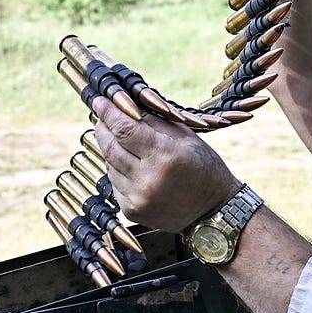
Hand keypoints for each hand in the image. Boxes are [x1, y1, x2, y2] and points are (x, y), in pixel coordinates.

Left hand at [91, 96, 241, 233]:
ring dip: (111, 148)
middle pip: (111, 146)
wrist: (212, 210)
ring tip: (121, 140)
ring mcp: (137, 198)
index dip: (108, 112)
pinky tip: (130, 164)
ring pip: (110, 164)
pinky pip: (114, 182)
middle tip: (102, 115)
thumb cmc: (203, 167)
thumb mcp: (185, 136)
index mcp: (165, 156)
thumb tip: (125, 105)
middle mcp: (148, 179)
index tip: (99, 101)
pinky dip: (117, 170)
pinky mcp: (131, 211)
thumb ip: (153, 121)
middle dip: (104, 127)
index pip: (125, 129)